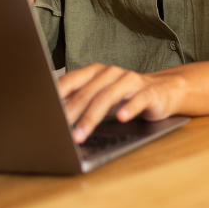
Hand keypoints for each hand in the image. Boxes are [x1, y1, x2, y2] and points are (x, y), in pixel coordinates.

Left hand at [57, 63, 185, 142]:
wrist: (164, 91)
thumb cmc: (126, 96)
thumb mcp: (100, 97)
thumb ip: (78, 100)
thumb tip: (49, 112)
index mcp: (96, 72)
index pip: (72, 80)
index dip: (57, 95)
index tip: (43, 111)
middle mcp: (112, 73)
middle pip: (88, 93)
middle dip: (71, 113)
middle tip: (59, 130)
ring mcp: (132, 81)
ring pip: (108, 97)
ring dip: (92, 117)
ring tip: (81, 134)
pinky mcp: (150, 92)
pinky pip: (139, 100)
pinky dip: (130, 109)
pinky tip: (121, 118)